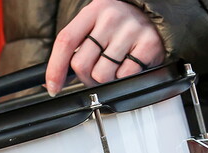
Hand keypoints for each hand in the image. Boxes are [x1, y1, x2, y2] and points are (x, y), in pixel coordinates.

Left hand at [46, 0, 164, 95]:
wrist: (154, 19)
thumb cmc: (119, 27)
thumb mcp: (95, 27)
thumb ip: (76, 48)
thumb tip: (53, 81)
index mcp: (93, 11)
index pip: (65, 41)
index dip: (55, 68)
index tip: (53, 87)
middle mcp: (111, 17)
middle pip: (82, 64)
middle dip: (86, 77)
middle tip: (97, 71)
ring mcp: (131, 30)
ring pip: (102, 75)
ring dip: (106, 80)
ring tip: (115, 67)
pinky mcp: (148, 44)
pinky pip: (124, 76)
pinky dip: (124, 78)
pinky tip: (129, 65)